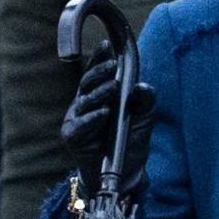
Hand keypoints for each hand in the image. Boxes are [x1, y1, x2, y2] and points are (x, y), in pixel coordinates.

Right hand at [59, 41, 155, 191]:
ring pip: (84, 101)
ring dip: (99, 93)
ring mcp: (76, 119)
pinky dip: (92, 118)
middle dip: (99, 72)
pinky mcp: (73, 137)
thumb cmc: (130, 139)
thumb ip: (144, 99)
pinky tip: (103, 113)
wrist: (125, 172)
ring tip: (113, 88)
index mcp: (99, 94)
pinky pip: (80, 125)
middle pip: (87, 83)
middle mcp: (84, 103)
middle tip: (112, 66)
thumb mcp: (144, 116)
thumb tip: (140, 86)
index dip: (99, 59)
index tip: (106, 46)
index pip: (97, 72)